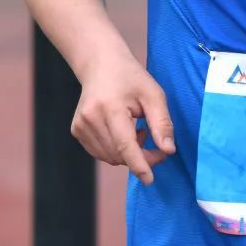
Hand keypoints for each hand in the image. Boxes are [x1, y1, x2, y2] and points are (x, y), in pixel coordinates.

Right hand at [71, 48, 175, 185]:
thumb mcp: (153, 94)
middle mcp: (90, 118)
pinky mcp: (76, 131)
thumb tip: (168, 151)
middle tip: (156, 144)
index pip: (124, 145)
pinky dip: (115, 150)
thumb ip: (162, 123)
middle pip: (119, 155)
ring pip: (110, 158)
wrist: (101, 64)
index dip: (139, 164)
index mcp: (110, 107)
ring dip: (128, 154)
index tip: (150, 180)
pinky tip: (122, 132)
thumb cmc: (131, 78)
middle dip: (141, 157)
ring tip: (137, 131)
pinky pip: (100, 153)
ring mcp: (80, 126)